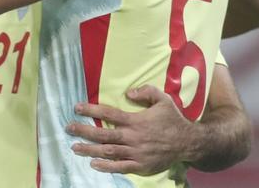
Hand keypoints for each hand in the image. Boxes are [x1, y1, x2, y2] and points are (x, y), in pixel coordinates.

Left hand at [67, 85, 192, 174]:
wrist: (189, 143)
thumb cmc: (173, 119)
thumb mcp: (163, 99)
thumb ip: (146, 91)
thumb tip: (128, 92)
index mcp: (136, 120)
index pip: (109, 113)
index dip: (91, 110)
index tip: (76, 108)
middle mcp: (134, 137)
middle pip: (104, 134)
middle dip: (84, 131)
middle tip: (69, 128)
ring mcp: (137, 153)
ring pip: (109, 152)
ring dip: (90, 150)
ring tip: (75, 147)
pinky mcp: (141, 165)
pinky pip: (121, 167)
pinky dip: (106, 167)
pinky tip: (93, 164)